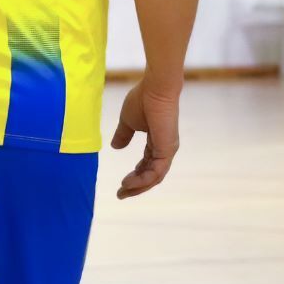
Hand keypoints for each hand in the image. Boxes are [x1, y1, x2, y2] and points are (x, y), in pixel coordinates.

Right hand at [111, 80, 180, 198]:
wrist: (155, 89)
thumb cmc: (143, 99)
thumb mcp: (128, 121)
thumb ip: (123, 135)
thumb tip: (115, 147)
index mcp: (156, 142)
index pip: (147, 165)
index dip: (135, 175)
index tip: (121, 184)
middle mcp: (164, 149)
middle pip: (151, 175)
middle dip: (136, 186)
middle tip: (121, 194)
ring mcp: (167, 150)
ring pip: (154, 177)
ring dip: (138, 186)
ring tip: (123, 190)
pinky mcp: (167, 150)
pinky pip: (156, 172)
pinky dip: (143, 180)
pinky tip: (130, 183)